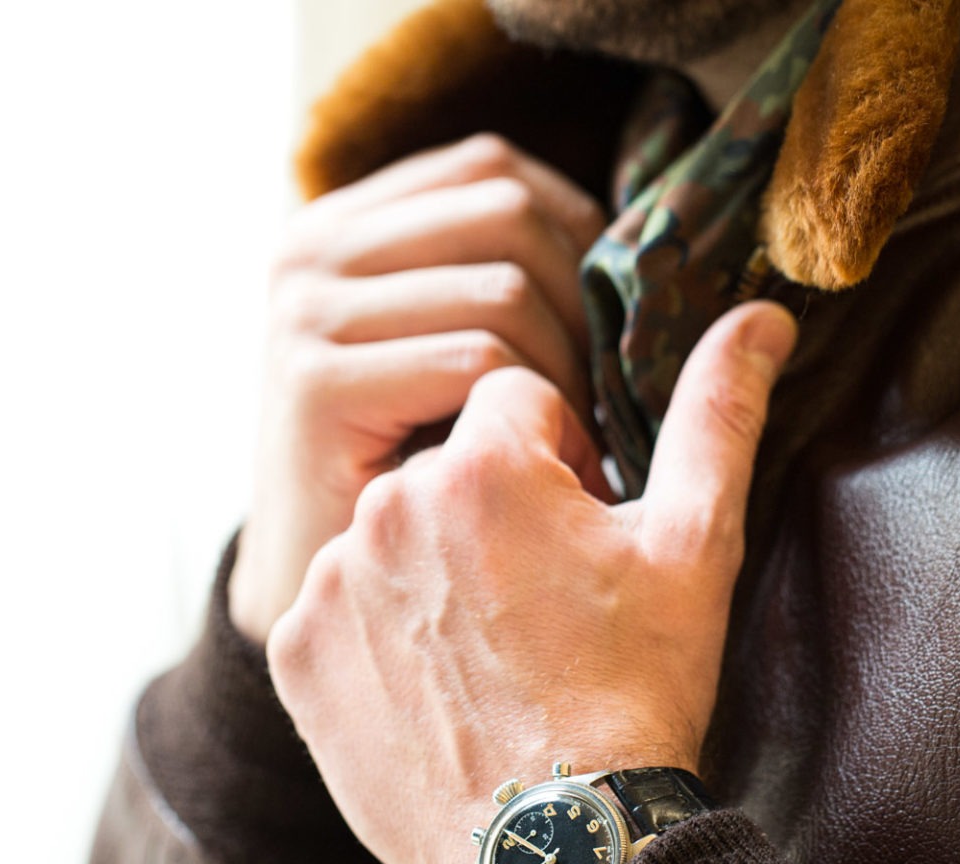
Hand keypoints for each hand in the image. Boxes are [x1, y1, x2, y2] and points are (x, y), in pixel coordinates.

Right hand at [229, 134, 611, 643]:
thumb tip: (654, 228)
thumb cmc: (418, 481)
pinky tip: (553, 477)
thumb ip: (512, 275)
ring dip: (571, 375)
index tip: (616, 324)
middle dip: (584, 309)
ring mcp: (305, 314)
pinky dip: (540, 418)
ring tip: (586, 448)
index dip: (579, 233)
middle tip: (613, 400)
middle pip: (510, 218)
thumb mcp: (455, 350)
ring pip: (506, 291)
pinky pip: (479, 362)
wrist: (329, 600)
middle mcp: (311, 250)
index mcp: (344, 225)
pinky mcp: (317, 385)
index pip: (494, 169)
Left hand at [269, 302, 798, 863]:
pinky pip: (337, 609)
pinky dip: (377, 636)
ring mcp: (326, 585)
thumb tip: (760, 314)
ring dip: (432, 571)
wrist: (562, 852)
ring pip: (389, 536)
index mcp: (480, 462)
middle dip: (493, 513)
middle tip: (544, 608)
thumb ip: (717, 414)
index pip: (518, 404)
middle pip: (447, 467)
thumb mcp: (693, 548)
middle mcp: (383, 507)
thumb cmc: (637, 696)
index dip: (565, 462)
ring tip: (491, 657)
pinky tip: (435, 689)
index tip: (585, 535)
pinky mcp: (294, 656)